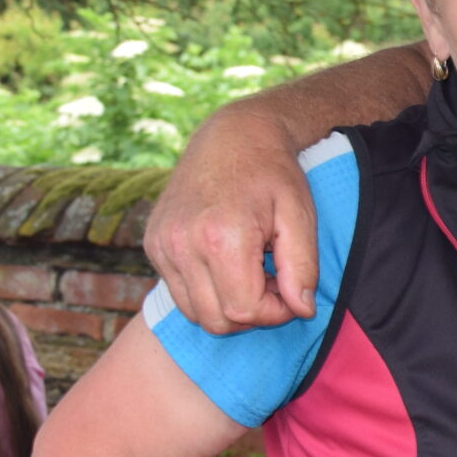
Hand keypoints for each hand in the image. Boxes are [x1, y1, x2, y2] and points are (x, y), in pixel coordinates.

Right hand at [144, 106, 318, 332]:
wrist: (231, 136)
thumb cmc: (273, 173)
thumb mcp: (299, 215)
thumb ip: (303, 267)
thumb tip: (303, 311)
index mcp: (221, 238)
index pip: (244, 311)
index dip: (275, 312)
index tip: (291, 290)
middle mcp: (182, 245)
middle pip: (215, 320)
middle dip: (252, 313)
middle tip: (274, 282)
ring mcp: (162, 246)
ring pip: (194, 312)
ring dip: (228, 305)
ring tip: (253, 272)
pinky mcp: (153, 245)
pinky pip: (179, 291)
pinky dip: (206, 291)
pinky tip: (229, 264)